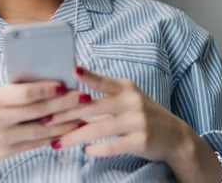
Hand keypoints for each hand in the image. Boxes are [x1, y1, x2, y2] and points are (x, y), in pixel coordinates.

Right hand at [0, 80, 87, 164]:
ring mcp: (1, 139)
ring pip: (40, 131)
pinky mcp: (5, 153)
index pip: (23, 93)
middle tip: (82, 97)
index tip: (64, 84)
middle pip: (37, 112)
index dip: (46, 89)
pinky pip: (34, 144)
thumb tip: (44, 85)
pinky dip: (51, 137)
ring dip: (64, 124)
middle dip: (63, 104)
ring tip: (82, 116)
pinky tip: (65, 131)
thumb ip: (11, 93)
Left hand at [46, 65, 193, 162]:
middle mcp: (131, 101)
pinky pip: (113, 146)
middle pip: (91, 108)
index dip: (87, 75)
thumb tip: (71, 92)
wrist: (176, 137)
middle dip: (65, 115)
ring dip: (74, 137)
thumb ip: (103, 94)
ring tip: (57, 143)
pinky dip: (96, 149)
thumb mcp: (127, 98)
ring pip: (98, 129)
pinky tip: (85, 151)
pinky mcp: (141, 141)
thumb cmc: (142, 114)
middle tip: (45, 120)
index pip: (102, 81)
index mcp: (125, 88)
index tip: (71, 70)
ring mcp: (137, 121)